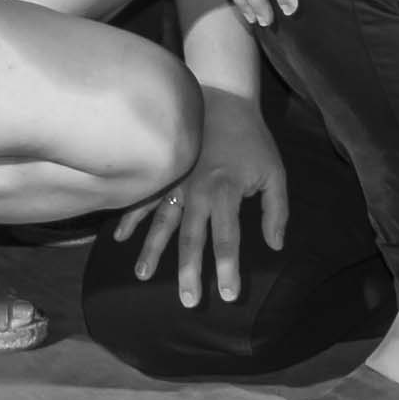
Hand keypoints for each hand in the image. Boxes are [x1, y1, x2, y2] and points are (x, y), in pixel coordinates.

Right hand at [112, 86, 290, 307]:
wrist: (223, 98)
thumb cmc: (253, 140)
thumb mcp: (274, 173)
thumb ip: (276, 211)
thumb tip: (276, 246)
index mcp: (226, 192)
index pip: (228, 238)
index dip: (228, 268)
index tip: (227, 295)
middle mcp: (198, 191)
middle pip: (191, 238)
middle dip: (189, 271)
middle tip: (188, 301)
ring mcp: (176, 182)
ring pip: (162, 222)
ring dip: (153, 251)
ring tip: (143, 276)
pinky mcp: (165, 174)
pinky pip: (145, 199)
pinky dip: (132, 218)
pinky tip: (121, 238)